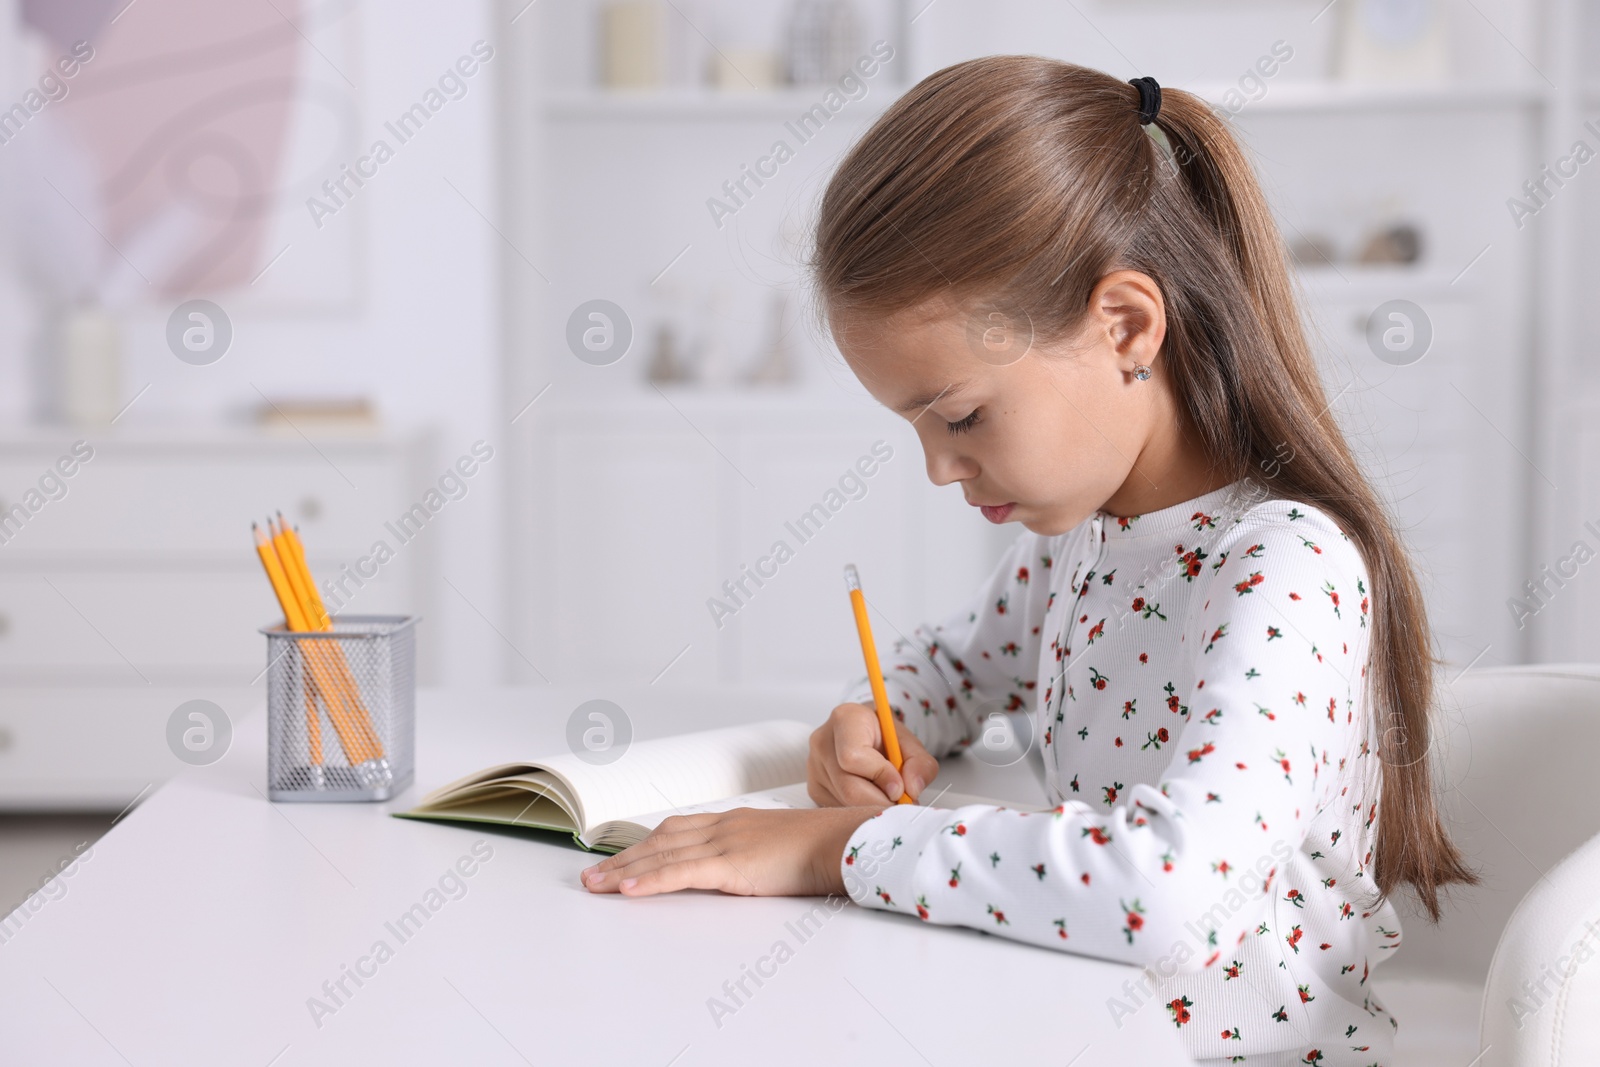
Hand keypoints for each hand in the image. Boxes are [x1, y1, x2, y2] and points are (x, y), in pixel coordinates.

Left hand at [579, 805, 885, 897]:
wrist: (846, 841)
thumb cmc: (825, 847)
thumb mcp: (783, 847)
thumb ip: (759, 855)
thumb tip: (752, 868)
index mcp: (736, 822)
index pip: (680, 829)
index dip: (647, 842)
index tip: (623, 854)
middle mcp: (724, 827)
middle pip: (661, 839)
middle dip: (624, 857)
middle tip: (592, 873)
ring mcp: (726, 843)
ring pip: (662, 854)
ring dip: (625, 869)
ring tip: (596, 885)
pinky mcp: (732, 864)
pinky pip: (681, 872)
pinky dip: (651, 880)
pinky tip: (627, 889)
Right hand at [807, 703, 938, 806]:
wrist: (866, 735)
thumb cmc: (886, 737)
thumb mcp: (910, 743)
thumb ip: (919, 764)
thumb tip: (911, 789)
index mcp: (845, 719)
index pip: (853, 757)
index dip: (880, 776)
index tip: (900, 787)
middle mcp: (822, 742)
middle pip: (849, 788)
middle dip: (881, 801)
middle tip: (901, 803)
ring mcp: (814, 767)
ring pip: (845, 803)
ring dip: (872, 807)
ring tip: (886, 795)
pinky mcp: (814, 788)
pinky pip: (839, 810)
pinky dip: (860, 811)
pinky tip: (871, 797)